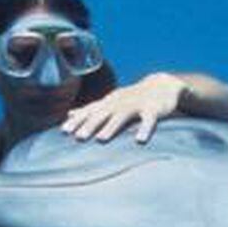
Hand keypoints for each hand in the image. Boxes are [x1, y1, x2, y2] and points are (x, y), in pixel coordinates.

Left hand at [62, 73, 186, 143]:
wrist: (163, 85)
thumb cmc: (132, 98)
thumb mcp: (110, 102)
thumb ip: (91, 109)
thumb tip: (69, 114)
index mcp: (109, 102)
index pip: (90, 111)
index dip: (77, 121)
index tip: (63, 132)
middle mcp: (120, 102)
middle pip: (102, 114)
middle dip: (90, 125)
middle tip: (78, 138)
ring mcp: (137, 104)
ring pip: (122, 116)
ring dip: (111, 127)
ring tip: (101, 140)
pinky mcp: (154, 109)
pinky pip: (149, 120)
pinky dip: (145, 129)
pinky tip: (140, 141)